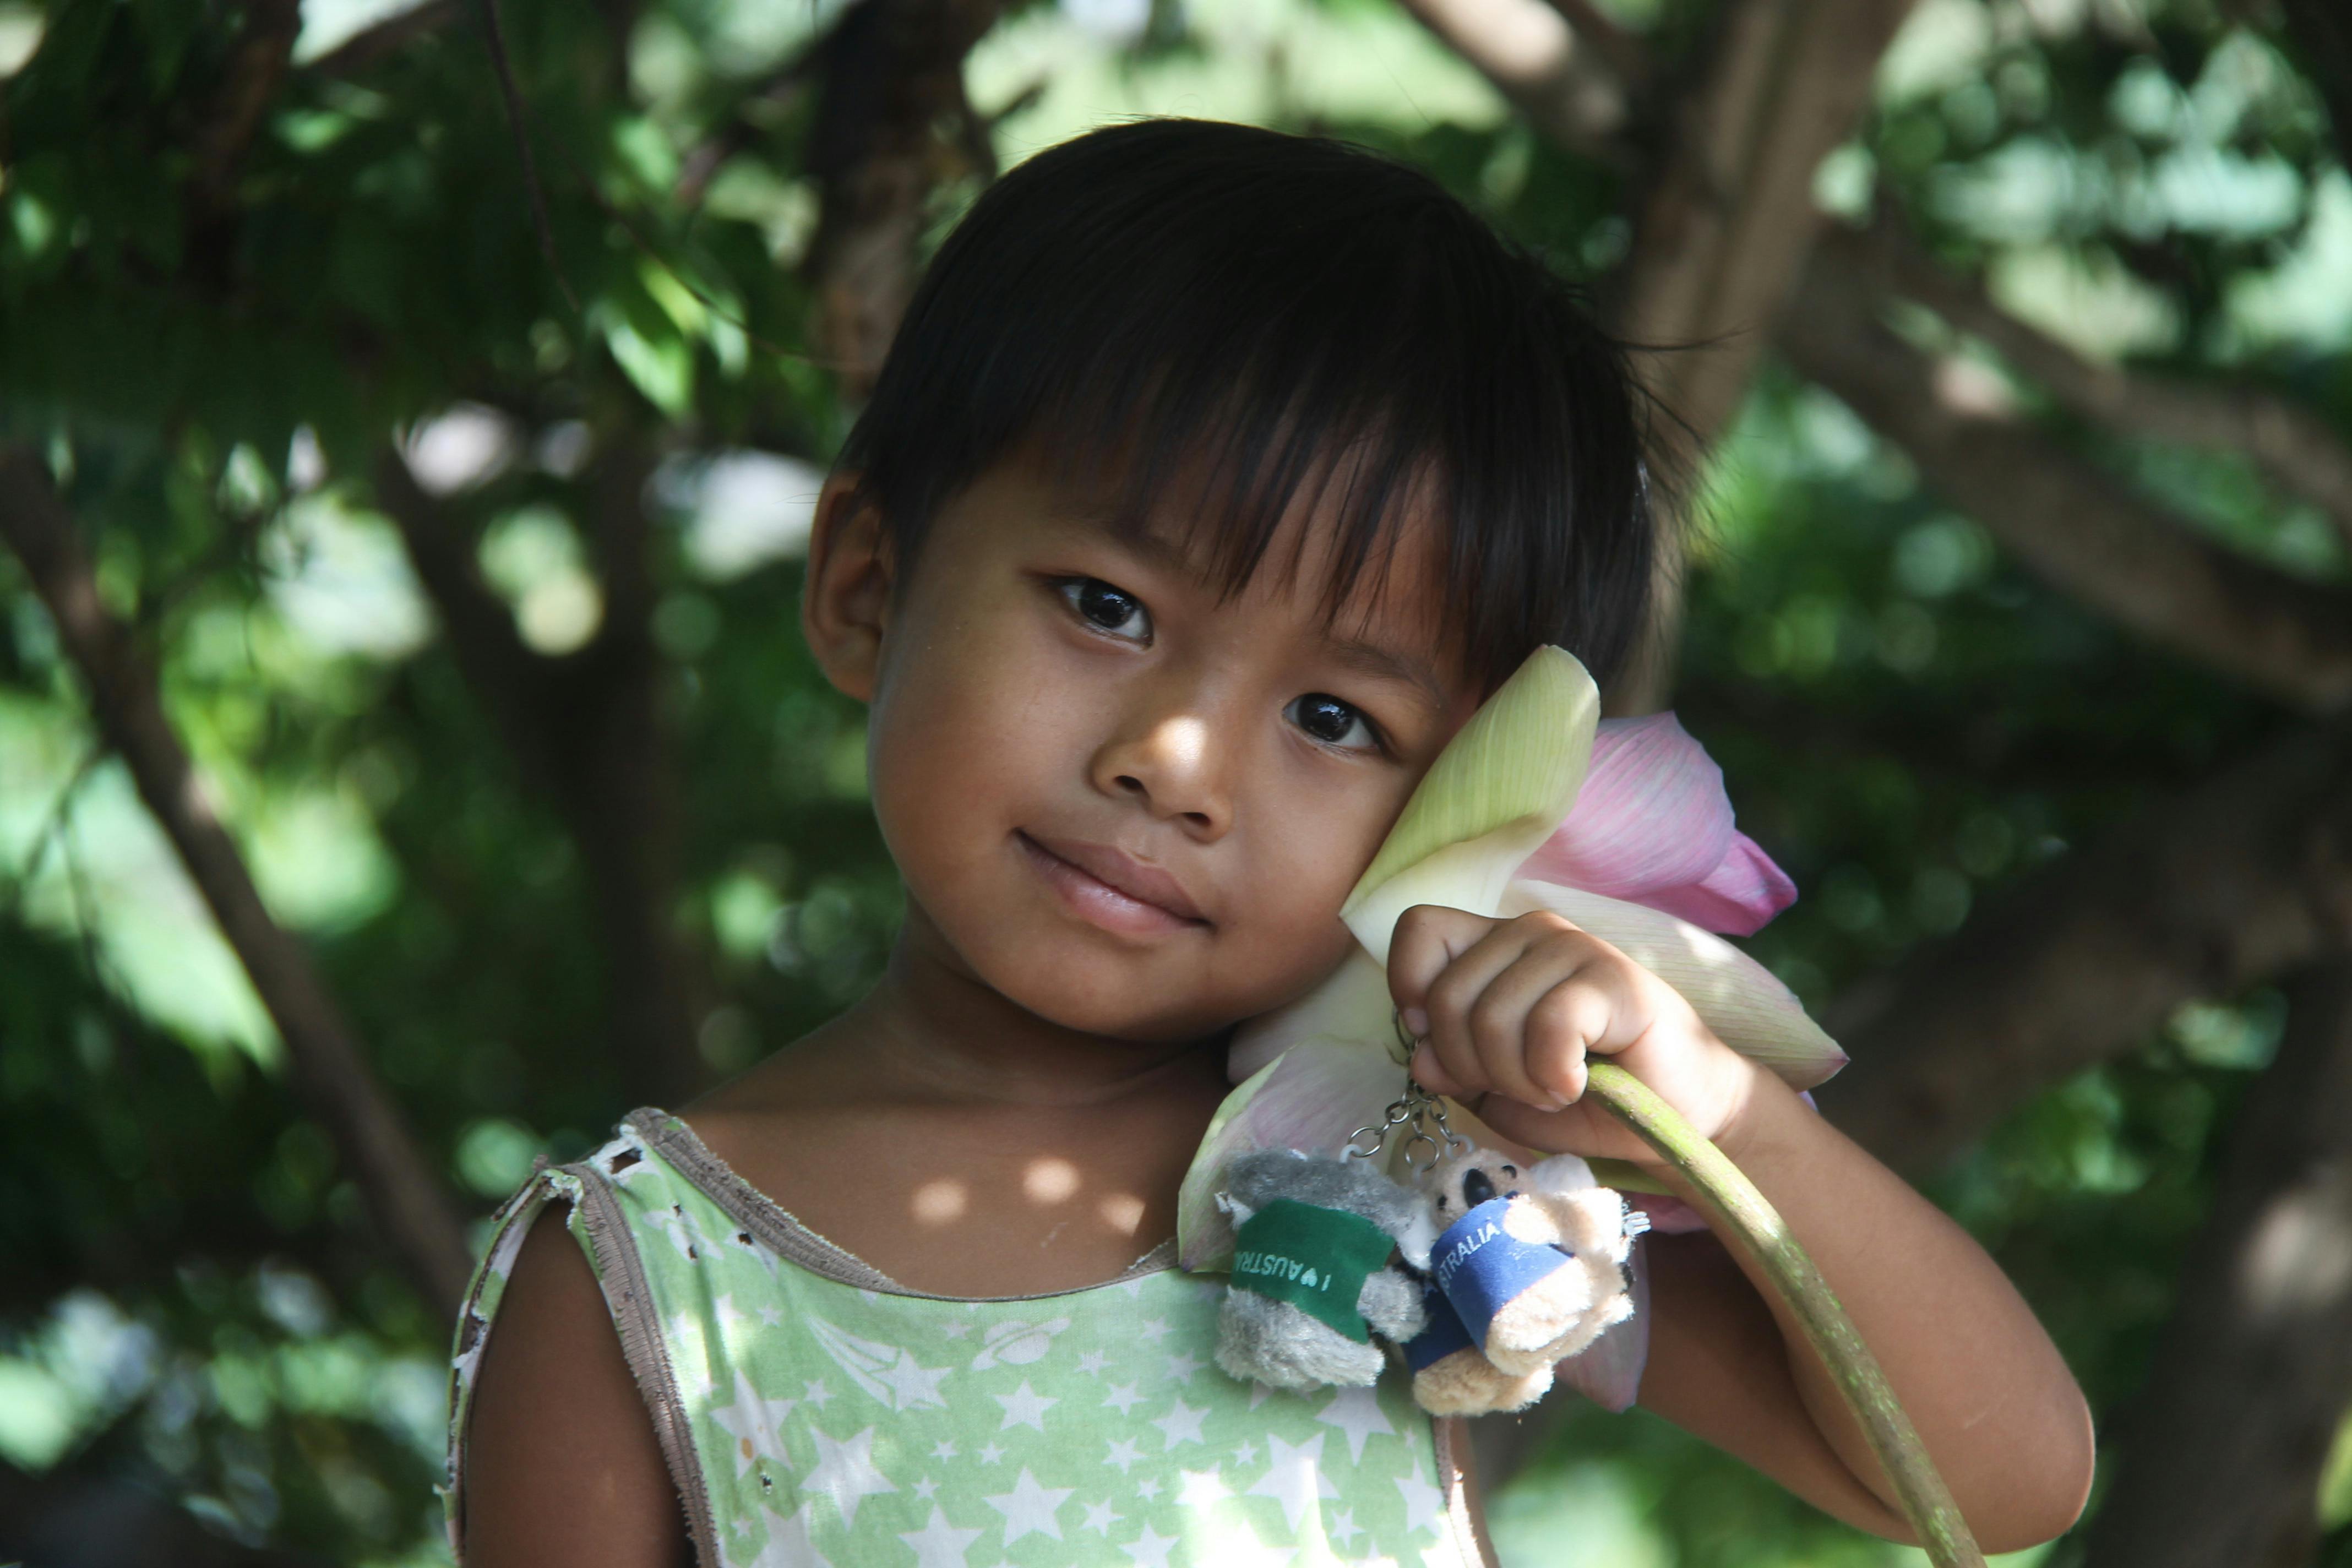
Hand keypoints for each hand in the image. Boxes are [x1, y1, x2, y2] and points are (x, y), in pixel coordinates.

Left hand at [1386, 904, 1764, 1167]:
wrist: (1676, 1115)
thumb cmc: (1583, 1097)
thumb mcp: (1497, 1090)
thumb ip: (1452, 1067)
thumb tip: (1420, 1056)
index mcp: (1492, 946)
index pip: (1418, 929)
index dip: (1413, 991)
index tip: (1444, 1045)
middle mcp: (1528, 932)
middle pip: (1446, 995)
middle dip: (1470, 1067)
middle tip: (1521, 1087)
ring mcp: (1573, 948)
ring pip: (1491, 1016)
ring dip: (1517, 1080)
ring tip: (1554, 1088)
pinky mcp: (1614, 978)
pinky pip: (1549, 1026)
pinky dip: (1553, 1075)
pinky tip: (1577, 1086)